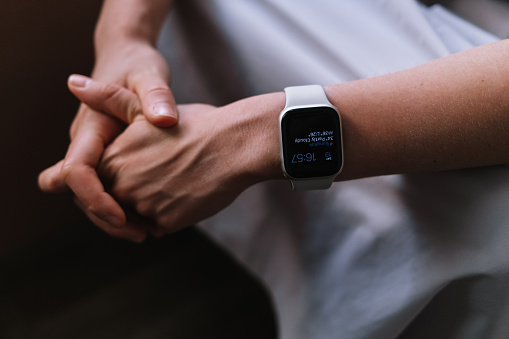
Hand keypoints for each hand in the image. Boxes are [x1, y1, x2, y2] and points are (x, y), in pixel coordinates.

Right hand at [38, 40, 177, 240]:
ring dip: (116, 216)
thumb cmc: (138, 65)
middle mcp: (87, 144)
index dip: (94, 197)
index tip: (122, 215)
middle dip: (106, 217)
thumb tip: (164, 120)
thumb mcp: (149, 76)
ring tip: (152, 231)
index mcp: (90, 128)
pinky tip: (155, 216)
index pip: (75, 171)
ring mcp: (97, 152)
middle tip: (143, 233)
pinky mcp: (110, 157)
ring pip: (93, 195)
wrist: (128, 58)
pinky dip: (125, 205)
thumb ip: (155, 96)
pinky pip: (108, 189)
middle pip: (80, 193)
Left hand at [67, 77, 282, 233]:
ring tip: (176, 179)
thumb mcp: (144, 106)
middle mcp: (121, 188)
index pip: (97, 183)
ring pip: (139, 216)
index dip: (119, 175)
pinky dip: (171, 215)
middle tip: (164, 173)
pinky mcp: (167, 223)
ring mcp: (144, 208)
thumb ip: (106, 99)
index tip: (142, 166)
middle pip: (118, 202)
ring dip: (152, 206)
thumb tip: (72, 82)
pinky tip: (188, 191)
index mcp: (110, 161)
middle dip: (135, 192)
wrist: (234, 145)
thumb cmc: (194, 125)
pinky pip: (160, 226)